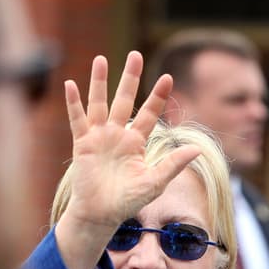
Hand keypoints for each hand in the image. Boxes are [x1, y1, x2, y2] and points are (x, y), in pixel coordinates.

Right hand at [54, 52, 199, 268]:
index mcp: (136, 142)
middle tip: (135, 54)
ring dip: (99, 82)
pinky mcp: (82, 143)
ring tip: (102, 59)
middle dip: (130, 77)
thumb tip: (197, 149)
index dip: (158, 96)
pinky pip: (77, 119)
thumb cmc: (128, 201)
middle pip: (125, 99)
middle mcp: (118, 135)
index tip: (168, 77)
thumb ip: (173, 164)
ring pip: (100, 103)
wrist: (101, 214)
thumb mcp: (155, 182)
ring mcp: (99, 137)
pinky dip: (74, 103)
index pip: (149, 113)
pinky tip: (71, 84)